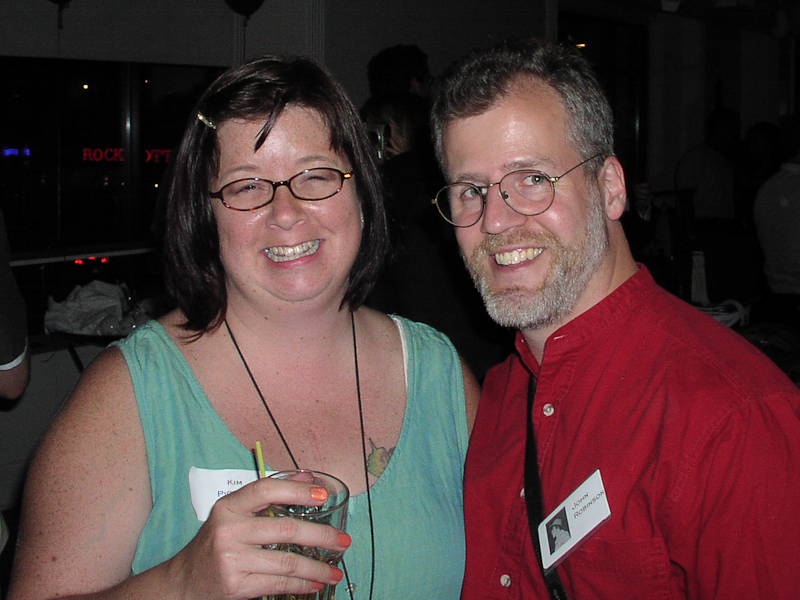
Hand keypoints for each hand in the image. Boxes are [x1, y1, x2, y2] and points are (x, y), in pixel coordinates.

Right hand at [167, 477, 350, 599]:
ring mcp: (231, 559)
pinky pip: (278, 584)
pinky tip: (316, 583)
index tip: (324, 496)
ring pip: (286, 562)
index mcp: (229, 506)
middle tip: (343, 540)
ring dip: (317, 568)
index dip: (297, 490)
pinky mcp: (235, 585)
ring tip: (335, 571)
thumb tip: (309, 478)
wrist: (184, 581)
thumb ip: (268, 497)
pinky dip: (302, 584)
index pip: (266, 490)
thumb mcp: (234, 514)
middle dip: (321, 536)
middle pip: (285, 529)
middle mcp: (229, 530)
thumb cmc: (216, 543)